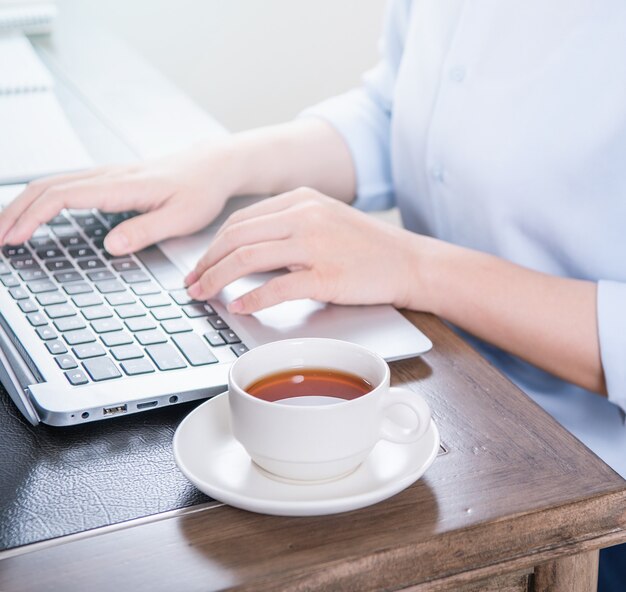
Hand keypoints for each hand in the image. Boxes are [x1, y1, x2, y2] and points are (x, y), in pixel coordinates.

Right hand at [0, 145, 239, 254]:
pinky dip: (42, 200)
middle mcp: (109, 176)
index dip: (33, 217)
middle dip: (15, 212)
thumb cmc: (202, 190)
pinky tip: (36, 215)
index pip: (63, 196)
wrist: (214, 166)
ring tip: (6, 230)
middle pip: (46, 187)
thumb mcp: (182, 217)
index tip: (14, 239)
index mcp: (122, 185)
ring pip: (52, 184)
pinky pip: (66, 186)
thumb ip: (146, 230)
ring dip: (24, 205)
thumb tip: (111, 246)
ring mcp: (107, 176)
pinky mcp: (111, 181)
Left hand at [185, 188, 423, 313]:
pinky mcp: (326, 274)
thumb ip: (287, 229)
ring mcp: (315, 244)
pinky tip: (238, 306)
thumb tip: (245, 254)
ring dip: (218, 278)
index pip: (241, 220)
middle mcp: (304, 215)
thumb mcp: (325, 221)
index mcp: (300, 199)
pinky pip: (277, 286)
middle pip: (237, 236)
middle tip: (192, 284)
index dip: (212, 245)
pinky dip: (252, 298)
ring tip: (203, 295)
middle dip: (206, 263)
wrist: (410, 262)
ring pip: (249, 257)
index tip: (199, 265)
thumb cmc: (368, 247)